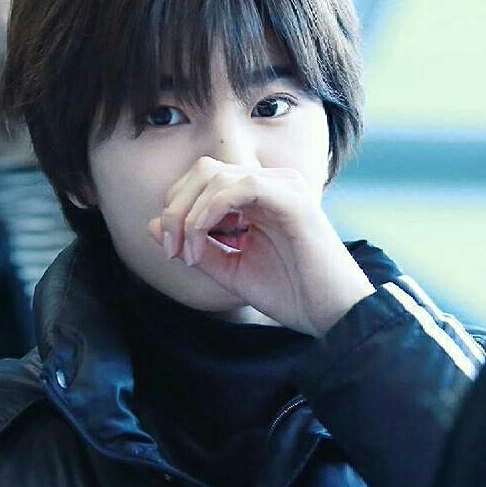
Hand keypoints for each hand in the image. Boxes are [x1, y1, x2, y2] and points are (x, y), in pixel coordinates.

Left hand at [147, 157, 373, 336]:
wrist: (333, 315)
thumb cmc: (291, 293)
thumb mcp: (230, 269)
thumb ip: (195, 244)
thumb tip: (152, 224)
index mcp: (260, 196)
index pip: (204, 178)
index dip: (177, 208)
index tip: (171, 251)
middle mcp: (273, 183)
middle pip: (204, 170)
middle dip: (175, 208)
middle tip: (171, 250)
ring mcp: (285, 186)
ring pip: (216, 176)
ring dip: (188, 215)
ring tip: (187, 253)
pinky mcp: (293, 198)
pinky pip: (239, 187)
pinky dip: (209, 212)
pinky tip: (201, 241)